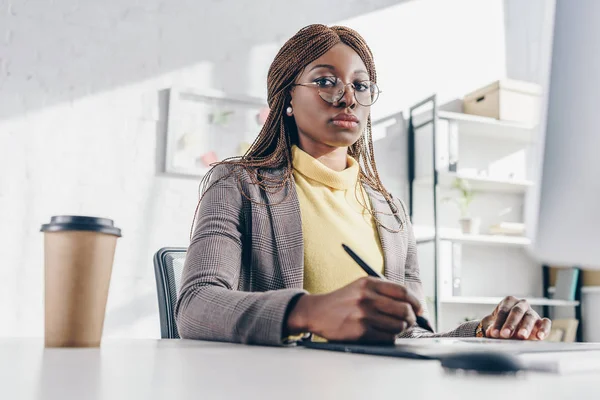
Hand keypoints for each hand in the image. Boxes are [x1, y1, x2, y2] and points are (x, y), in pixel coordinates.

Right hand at [286, 277, 422, 343]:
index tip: (419, 309)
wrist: (317, 312)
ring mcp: (364, 315)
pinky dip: (390, 337)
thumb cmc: (342, 301)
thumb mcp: (360, 287)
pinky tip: (383, 334)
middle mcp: (367, 297)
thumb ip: (383, 292)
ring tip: (394, 328)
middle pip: (404, 309)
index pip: (402, 291)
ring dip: (401, 329)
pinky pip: (387, 337)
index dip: (415, 302)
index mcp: (369, 283)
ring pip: (398, 325)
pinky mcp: (361, 332)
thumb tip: (412, 305)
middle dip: (412, 318)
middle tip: (410, 321)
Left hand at [481, 296, 551, 339]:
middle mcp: (522, 304)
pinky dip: (544, 329)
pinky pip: (546, 323)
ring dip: (525, 327)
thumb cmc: (500, 325)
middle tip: (505, 334)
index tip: (494, 333)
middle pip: (517, 312)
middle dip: (510, 324)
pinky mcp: (542, 322)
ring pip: (530, 317)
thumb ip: (492, 329)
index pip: (503, 311)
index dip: (498, 322)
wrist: (510, 329)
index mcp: (508, 301)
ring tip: (521, 336)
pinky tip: (539, 337)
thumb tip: (490, 333)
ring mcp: (532, 312)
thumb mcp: (494, 325)